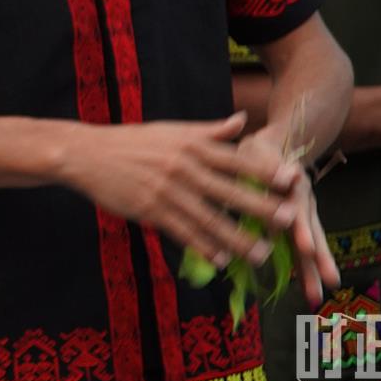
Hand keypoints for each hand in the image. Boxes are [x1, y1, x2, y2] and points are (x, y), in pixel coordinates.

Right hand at [59, 112, 293, 268]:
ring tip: (260, 253)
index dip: (266, 171)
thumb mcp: (172, 130)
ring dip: (236, 238)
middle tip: (289, 221)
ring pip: (209, 218)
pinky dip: (202, 246)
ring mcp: (166, 190)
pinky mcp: (149, 210)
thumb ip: (210, 131)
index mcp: (191, 145)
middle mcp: (183, 167)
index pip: (236, 159)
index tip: (293, 181)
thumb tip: (242, 121)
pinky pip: (182, 231)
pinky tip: (219, 259)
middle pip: (229, 191)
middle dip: (261, 207)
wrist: (87, 153)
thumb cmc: (132, 141)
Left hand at [238, 128, 339, 305]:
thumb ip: (277, 168)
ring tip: (317, 294)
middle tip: (328, 283)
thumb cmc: (259, 154)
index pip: (298, 211)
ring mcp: (305, 214)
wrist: (272, 146)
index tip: (306, 248)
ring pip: (313, 243)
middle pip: (312, 232)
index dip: (301, 229)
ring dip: (315, 268)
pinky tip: (309, 289)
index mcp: (292, 189)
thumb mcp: (261, 155)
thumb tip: (293, 175)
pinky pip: (305, 246)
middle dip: (319, 259)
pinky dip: (308, 267)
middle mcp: (303, 204)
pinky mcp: (300, 222)